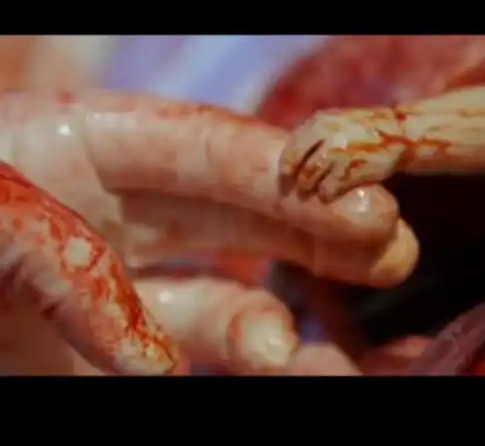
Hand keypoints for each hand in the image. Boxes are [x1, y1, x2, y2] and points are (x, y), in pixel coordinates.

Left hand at [0, 88, 418, 374]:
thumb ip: (57, 263)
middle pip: (236, 214)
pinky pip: (189, 355)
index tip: (361, 202)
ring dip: (277, 330)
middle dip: (315, 230)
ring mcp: (117, 294)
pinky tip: (281, 372)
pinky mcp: (110, 356)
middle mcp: (113, 215)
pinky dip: (238, 363)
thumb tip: (152, 360)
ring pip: (223, 304)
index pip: (201, 147)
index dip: (280, 173)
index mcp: (83, 149)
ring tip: (329, 360)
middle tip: (391, 246)